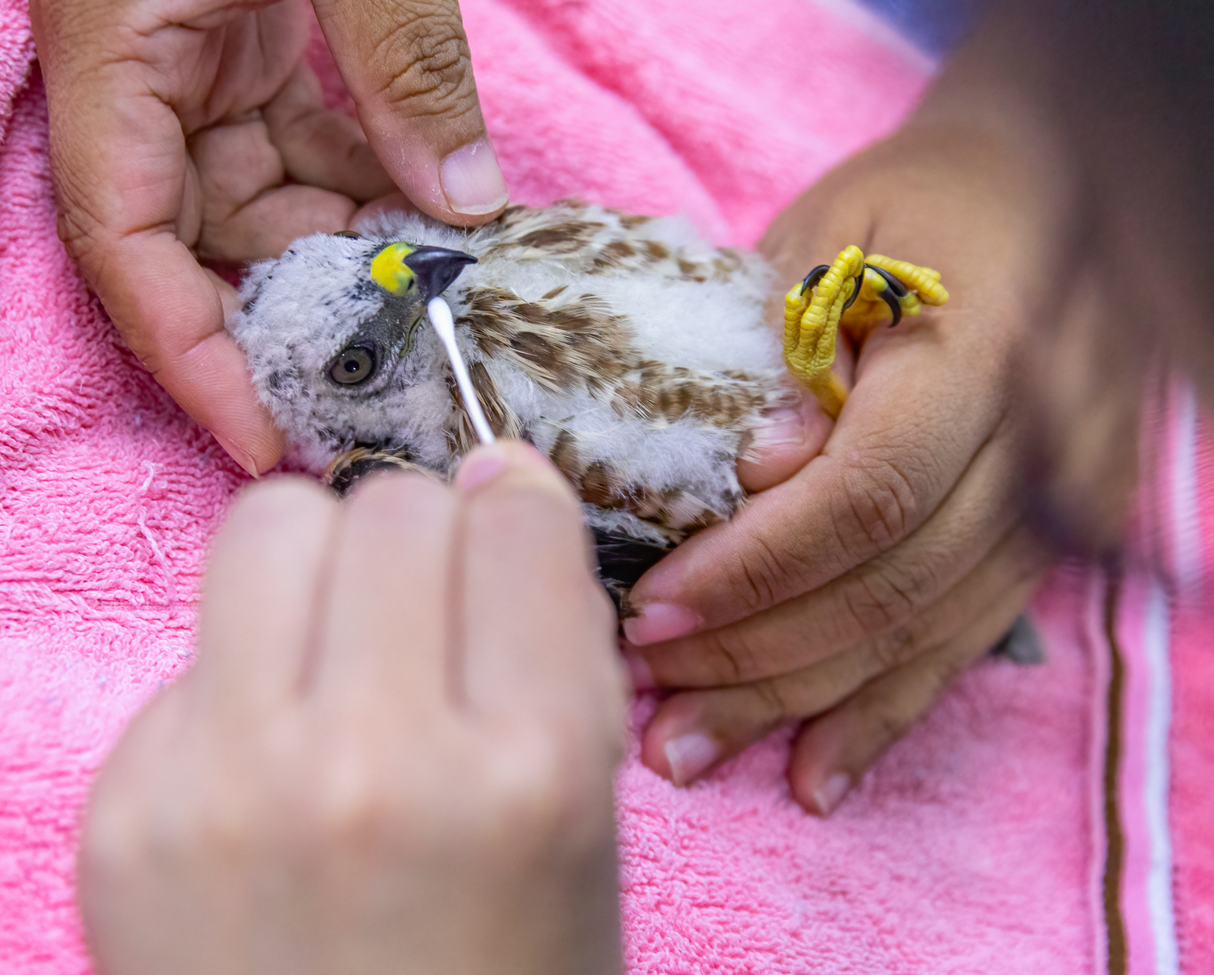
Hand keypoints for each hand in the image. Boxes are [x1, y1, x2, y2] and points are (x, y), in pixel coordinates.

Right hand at [32, 0, 508, 474]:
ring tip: (428, 292)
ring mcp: (195, 79)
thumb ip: (400, 64)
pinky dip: (362, 193)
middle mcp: (142, 88)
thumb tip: (463, 204)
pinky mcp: (246, 62)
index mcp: (115, 59)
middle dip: (291, 317)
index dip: (188, 355)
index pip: (124, 243)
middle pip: (197, 249)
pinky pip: (301, 157)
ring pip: (262, 212)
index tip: (259, 435)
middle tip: (383, 375)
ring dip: (346, 257)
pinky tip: (428, 214)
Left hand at [78, 443, 624, 974]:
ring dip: (321, 565)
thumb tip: (510, 490)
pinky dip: (248, 676)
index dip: (520, 512)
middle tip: (430, 616)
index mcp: (528, 775)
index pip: (513, 520)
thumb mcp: (590, 832)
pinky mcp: (123, 811)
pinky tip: (269, 763)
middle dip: (426, 542)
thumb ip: (560, 655)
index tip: (511, 532)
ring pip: (268, 525)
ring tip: (340, 649)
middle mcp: (371, 765)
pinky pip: (198, 649)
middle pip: (389, 505)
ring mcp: (227, 787)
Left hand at [620, 36, 1140, 812]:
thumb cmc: (905, 207)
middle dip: (755, 656)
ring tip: (693, 749)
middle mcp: (1038, 444)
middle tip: (648, 701)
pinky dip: (881, 716)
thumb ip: (785, 353)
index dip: (752, 570)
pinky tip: (814, 775)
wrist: (1038, 198)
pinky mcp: (1047, 546)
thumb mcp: (825, 237)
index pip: (863, 497)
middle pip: (886, 587)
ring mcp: (1055, 507)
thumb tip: (754, 475)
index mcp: (981, 350)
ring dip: (797, 704)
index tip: (651, 614)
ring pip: (916, 636)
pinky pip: (960, 648)